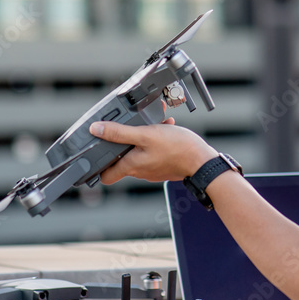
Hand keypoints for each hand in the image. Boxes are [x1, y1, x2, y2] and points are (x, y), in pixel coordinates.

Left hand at [89, 119, 217, 184]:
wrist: (203, 161)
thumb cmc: (177, 149)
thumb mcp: (145, 134)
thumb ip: (120, 133)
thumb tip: (97, 130)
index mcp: (131, 165)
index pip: (105, 176)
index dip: (97, 166)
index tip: (95, 152)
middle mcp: (140, 171)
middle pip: (122, 159)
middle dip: (123, 142)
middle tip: (127, 127)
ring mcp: (152, 169)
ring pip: (139, 152)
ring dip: (142, 137)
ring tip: (151, 124)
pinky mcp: (163, 165)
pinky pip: (153, 152)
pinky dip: (155, 140)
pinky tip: (165, 127)